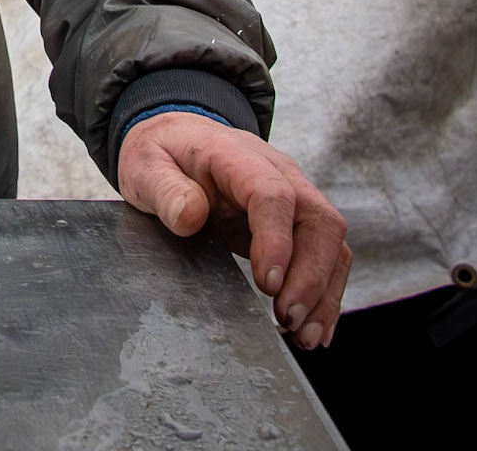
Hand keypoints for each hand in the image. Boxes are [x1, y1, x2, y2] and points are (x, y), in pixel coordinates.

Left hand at [116, 112, 350, 348]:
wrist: (180, 140)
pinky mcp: (298, 222)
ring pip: (331, 241)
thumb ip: (165, 189)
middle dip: (311, 275)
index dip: (277, 239)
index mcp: (237, 155)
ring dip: (324, 292)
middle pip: (318, 219)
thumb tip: (191, 216)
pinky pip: (328, 255)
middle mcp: (278, 172)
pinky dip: (327, 293)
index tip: (267, 283)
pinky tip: (315, 327)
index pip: (273, 193)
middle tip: (286, 318)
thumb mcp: (146, 165)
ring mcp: (294, 195)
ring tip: (303, 336)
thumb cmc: (165, 154)